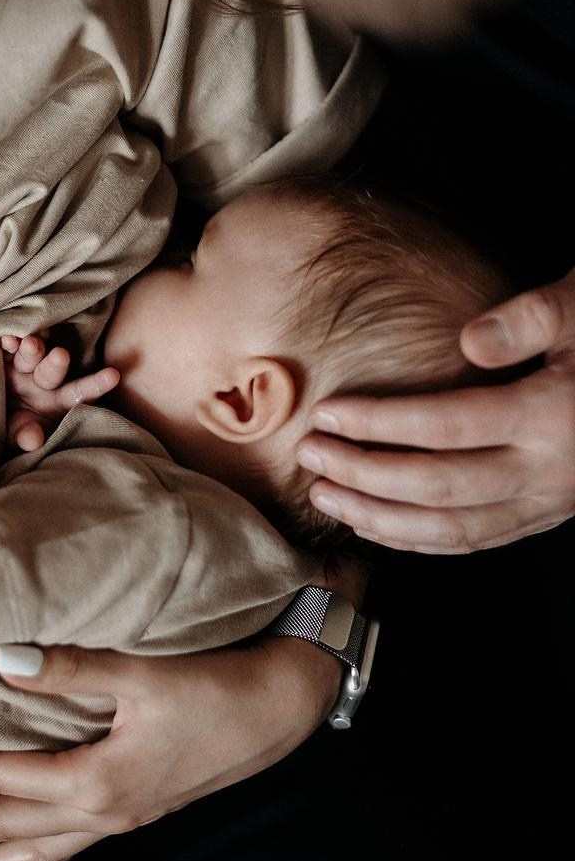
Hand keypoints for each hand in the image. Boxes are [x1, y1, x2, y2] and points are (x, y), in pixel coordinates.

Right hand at [0, 333, 119, 449]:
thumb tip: (33, 441)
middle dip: (56, 364)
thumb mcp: (20, 433)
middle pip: (54, 370)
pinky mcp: (8, 356)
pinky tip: (9, 339)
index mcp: (60, 399)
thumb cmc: (16, 426)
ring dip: (32, 349)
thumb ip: (26, 435)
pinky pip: (10, 347)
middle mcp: (46, 379)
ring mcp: (27, 366)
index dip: (95, 384)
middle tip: (60, 355)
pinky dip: (10, 343)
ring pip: (33, 355)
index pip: (80, 392)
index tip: (113, 376)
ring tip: (30, 344)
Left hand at [0, 637, 343, 860]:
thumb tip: (2, 660)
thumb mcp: (144, 672)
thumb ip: (72, 668)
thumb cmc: (215, 683)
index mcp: (97, 781)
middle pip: (2, 823)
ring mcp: (119, 821)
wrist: (281, 707)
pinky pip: (63, 850)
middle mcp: (102, 814)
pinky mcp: (133, 812)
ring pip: (31, 852)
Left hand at [296, 267, 574, 552]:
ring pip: (454, 530)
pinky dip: (421, 541)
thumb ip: (528, 319)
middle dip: (364, 476)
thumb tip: (470, 342)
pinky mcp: (549, 516)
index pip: (447, 426)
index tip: (328, 413)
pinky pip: (478, 540)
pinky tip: (377, 525)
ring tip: (326, 498)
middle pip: (439, 487)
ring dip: (381, 519)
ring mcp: (552, 503)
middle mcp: (551, 472)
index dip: (380, 422)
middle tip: (310, 455)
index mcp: (552, 416)